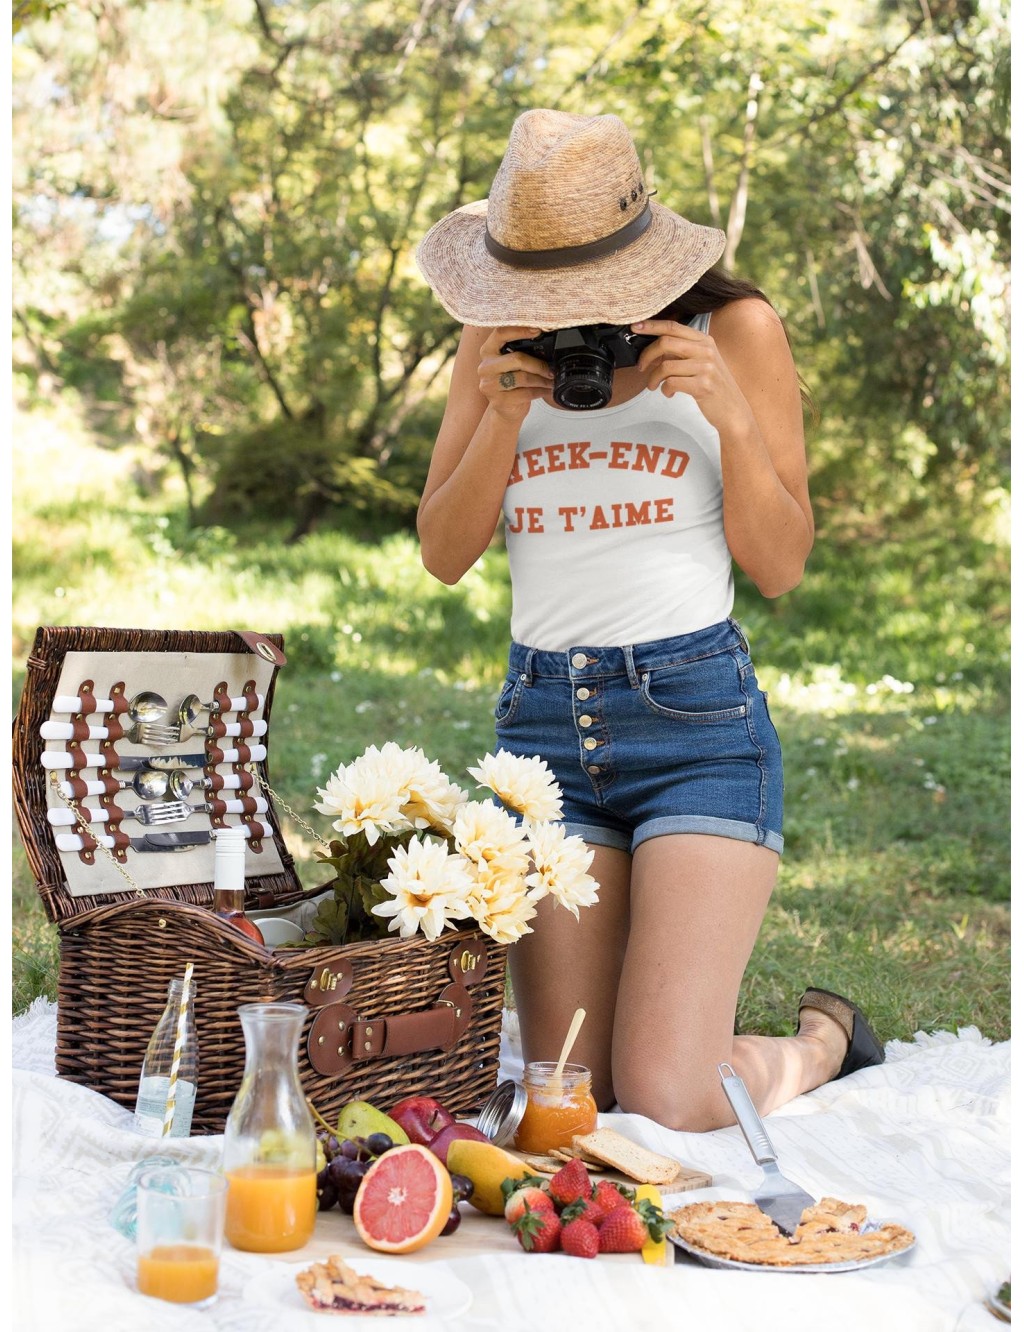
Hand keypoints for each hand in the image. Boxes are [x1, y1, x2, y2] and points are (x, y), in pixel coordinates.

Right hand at [477, 327, 553, 422]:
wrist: (505, 409)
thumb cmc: (511, 382)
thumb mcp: (512, 363)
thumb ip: (521, 350)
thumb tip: (545, 341)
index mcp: (488, 351)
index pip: (501, 333)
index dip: (520, 330)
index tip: (538, 330)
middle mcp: (485, 366)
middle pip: (517, 359)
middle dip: (538, 364)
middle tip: (551, 369)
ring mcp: (490, 385)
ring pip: (523, 378)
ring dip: (541, 379)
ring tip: (551, 380)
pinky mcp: (498, 400)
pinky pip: (525, 393)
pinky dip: (540, 391)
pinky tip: (546, 390)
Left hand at [632, 318, 756, 436]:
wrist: (733, 410)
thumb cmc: (713, 386)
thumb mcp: (702, 362)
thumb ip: (682, 352)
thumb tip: (655, 348)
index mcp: (704, 340)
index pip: (673, 326)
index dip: (652, 325)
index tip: (635, 326)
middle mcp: (706, 350)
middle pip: (666, 343)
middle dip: (647, 355)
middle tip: (641, 367)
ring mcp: (706, 367)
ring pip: (665, 366)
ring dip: (653, 378)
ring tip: (654, 386)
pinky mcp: (703, 385)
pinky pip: (671, 383)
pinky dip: (665, 389)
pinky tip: (669, 393)